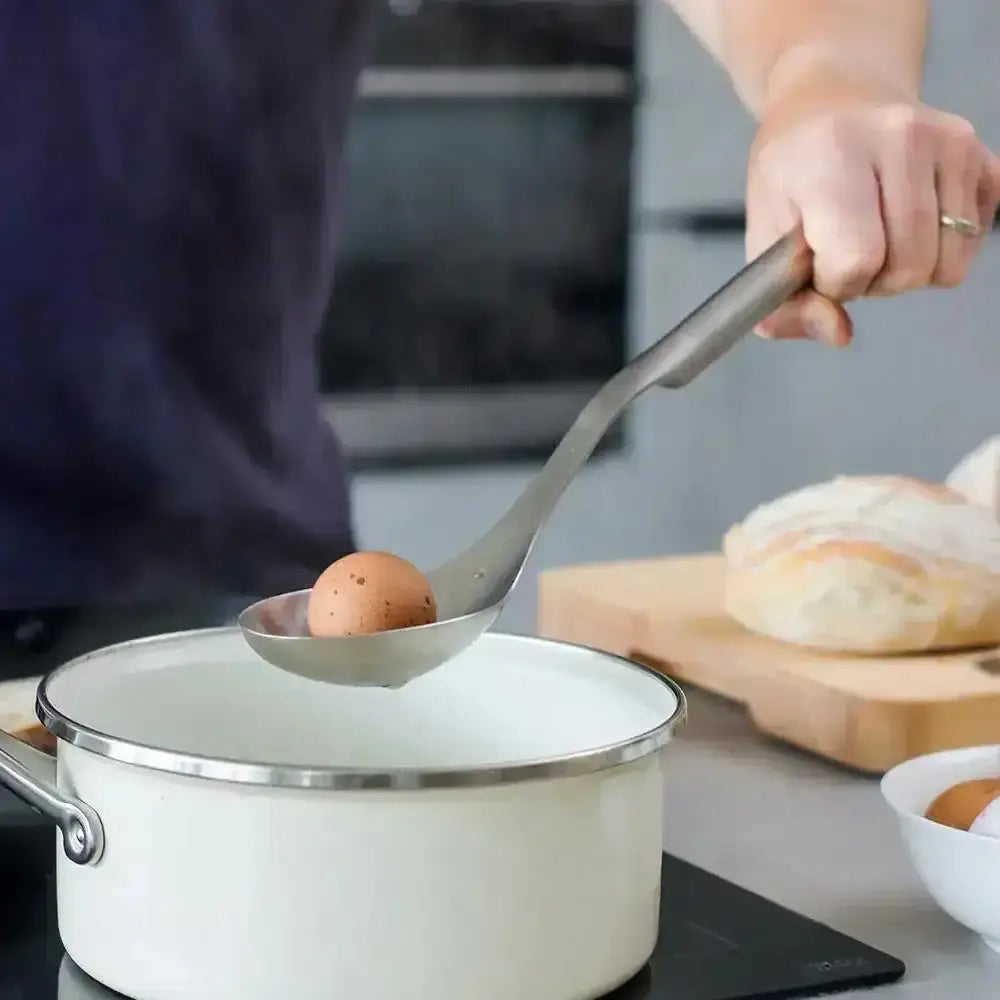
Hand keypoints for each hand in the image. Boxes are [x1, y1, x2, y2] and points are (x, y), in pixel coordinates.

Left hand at [746, 67, 999, 345]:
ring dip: (907, 270)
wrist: (833, 96)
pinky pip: (974, 242)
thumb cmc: (792, 171)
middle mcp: (900, 136)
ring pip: (947, 264)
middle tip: (848, 250)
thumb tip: (838, 334)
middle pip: (908, 267)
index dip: (836, 281)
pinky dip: (941, 250)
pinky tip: (907, 221)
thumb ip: (785, 302)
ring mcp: (949, 140)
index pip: (857, 257)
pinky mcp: (980, 151)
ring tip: (877, 236)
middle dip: (873, 281)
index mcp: (834, 153)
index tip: (819, 264)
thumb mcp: (763, 234)